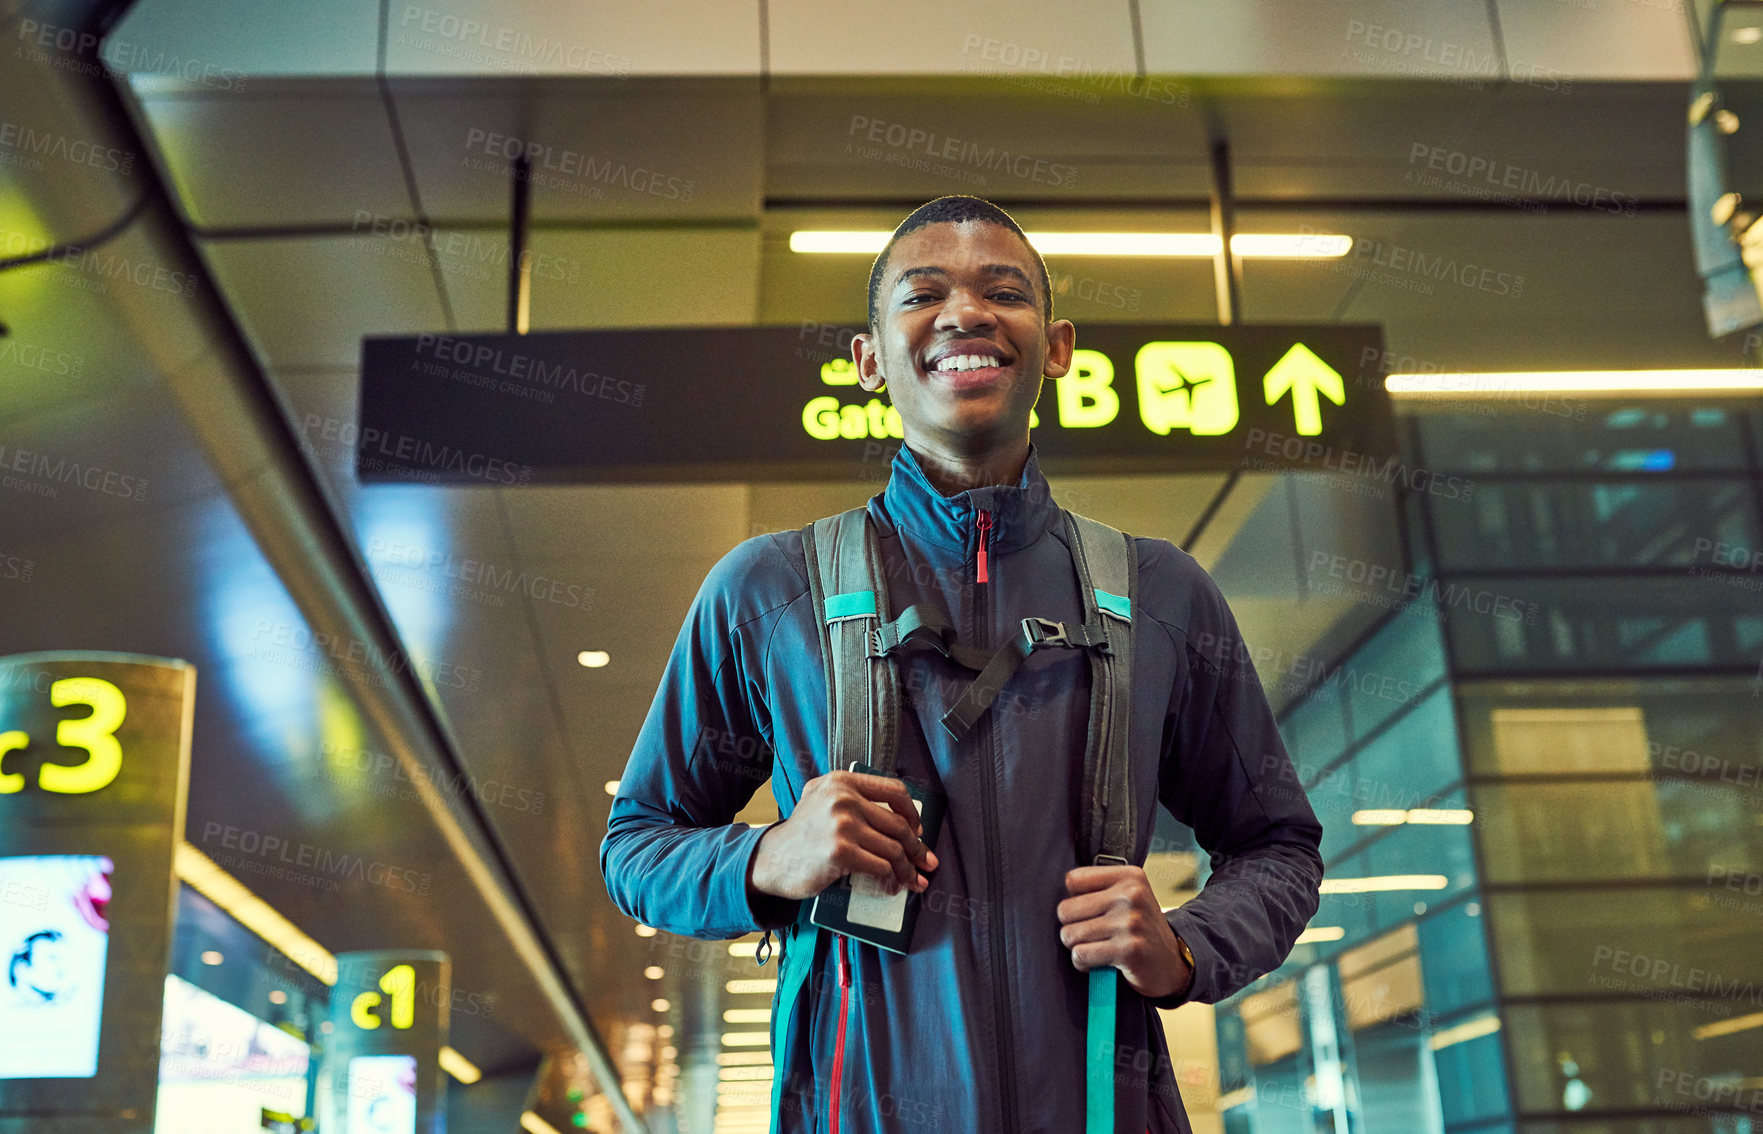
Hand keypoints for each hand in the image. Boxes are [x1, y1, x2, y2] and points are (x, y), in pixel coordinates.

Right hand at [749, 771, 937, 901]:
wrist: (772, 860)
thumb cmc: (802, 835)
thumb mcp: (821, 800)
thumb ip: (852, 797)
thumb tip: (902, 818)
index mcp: (842, 781)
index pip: (894, 790)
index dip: (912, 812)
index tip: (917, 830)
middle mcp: (843, 798)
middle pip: (898, 825)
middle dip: (918, 848)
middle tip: (926, 862)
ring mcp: (842, 824)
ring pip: (893, 849)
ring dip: (909, 869)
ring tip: (914, 881)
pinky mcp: (841, 852)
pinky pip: (880, 867)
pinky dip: (891, 880)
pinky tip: (892, 886)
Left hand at [1056, 865, 1192, 999]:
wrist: (1173, 964)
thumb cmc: (1140, 928)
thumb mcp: (1129, 897)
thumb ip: (1099, 887)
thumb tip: (1052, 889)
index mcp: (1129, 876)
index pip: (1072, 880)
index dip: (1074, 900)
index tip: (1091, 911)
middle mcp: (1131, 895)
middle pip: (1065, 909)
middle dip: (1072, 927)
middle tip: (1091, 935)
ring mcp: (1130, 922)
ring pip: (1070, 934)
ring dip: (1077, 947)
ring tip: (1097, 948)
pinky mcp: (1128, 950)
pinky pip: (1080, 955)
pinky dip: (1083, 963)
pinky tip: (1100, 962)